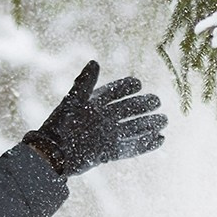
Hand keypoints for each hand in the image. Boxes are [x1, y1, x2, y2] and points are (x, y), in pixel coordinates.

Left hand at [24, 60, 167, 177]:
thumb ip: (85, 83)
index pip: (114, 92)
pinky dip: (145, 145)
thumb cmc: (59, 126)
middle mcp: (103, 119)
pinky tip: (160, 140)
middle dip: (143, 106)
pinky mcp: (108, 153)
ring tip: (164, 121)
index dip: (126, 87)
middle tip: (157, 101)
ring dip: (148, 125)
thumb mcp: (72, 101)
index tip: (138, 84)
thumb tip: (95, 62)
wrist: (53, 154)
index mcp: (93, 104)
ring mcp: (107, 136)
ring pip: (132, 128)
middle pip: (128, 110)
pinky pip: (130, 148)